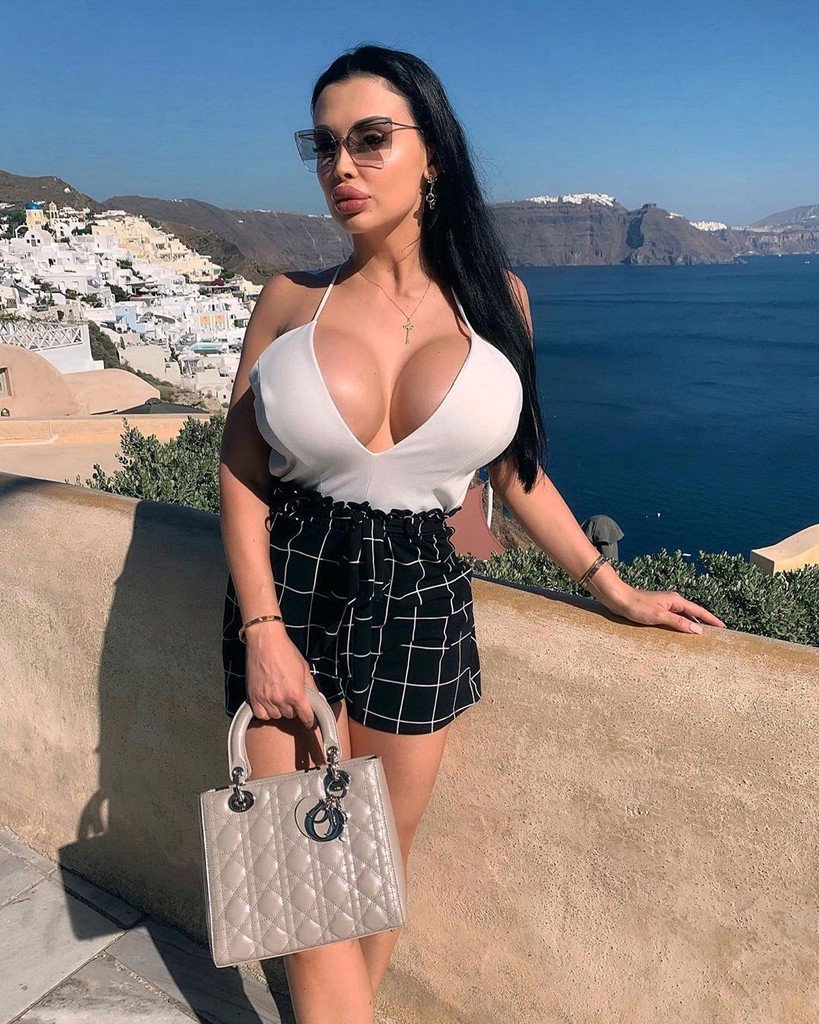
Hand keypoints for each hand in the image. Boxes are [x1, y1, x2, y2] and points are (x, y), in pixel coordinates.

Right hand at [245, 631, 320, 728]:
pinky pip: (261, 715)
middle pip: (290, 716)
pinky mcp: (254, 697)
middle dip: (293, 708)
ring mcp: (266, 699)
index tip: (310, 722)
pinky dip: (265, 712)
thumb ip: (311, 687)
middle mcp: (281, 699)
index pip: (306, 716)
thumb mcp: (304, 668)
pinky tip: (268, 702)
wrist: (265, 641)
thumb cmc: (286, 652)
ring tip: (279, 696)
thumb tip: (317, 699)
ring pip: (276, 716)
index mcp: (296, 693)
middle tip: (291, 697)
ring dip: (279, 710)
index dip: (310, 720)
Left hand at [601, 585, 725, 633]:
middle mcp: (672, 602)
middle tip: (716, 635)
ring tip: (701, 638)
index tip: (723, 627)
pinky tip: (680, 634)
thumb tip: (698, 631)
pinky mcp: (657, 611)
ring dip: (691, 626)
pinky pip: (673, 619)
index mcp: (676, 600)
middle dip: (704, 624)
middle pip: (692, 614)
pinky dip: (680, 626)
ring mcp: (664, 606)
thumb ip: (679, 623)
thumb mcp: (659, 616)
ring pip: (683, 617)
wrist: (619, 599)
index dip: (711, 619)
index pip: (699, 611)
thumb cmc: (637, 606)